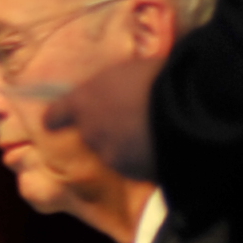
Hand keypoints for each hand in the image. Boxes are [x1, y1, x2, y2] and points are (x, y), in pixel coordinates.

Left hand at [27, 42, 161, 180]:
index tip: (54, 121)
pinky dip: (144, 159)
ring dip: (125, 146)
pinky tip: (164, 147)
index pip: (55, 115)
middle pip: (89, 134)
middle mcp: (90, 131)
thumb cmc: (159, 76)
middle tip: (130, 118)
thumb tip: (115, 87)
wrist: (187, 106)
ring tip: (152, 132)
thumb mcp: (129, 69)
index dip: (57, 118)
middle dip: (105, 129)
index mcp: (84, 101)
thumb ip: (113, 85)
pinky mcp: (133, 173)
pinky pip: (135, 166)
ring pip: (113, 152)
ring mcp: (111, 155)